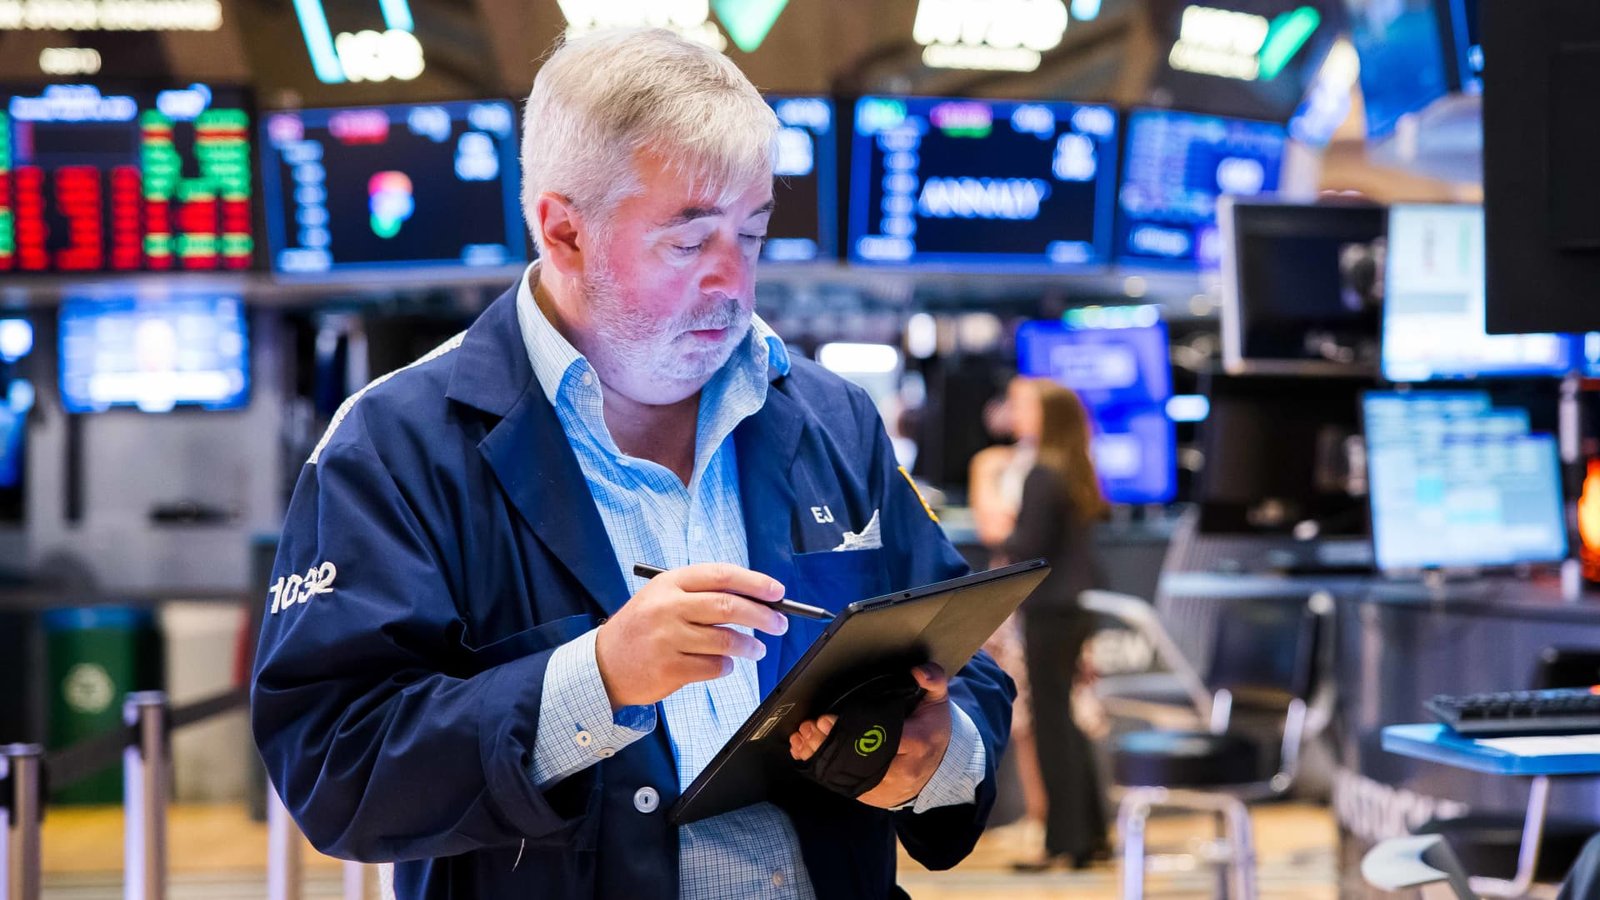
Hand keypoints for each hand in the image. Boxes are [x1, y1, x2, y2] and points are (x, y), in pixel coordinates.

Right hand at [594, 563, 788, 708]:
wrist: (604, 664)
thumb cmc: (642, 628)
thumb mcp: (663, 598)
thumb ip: (702, 594)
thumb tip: (755, 599)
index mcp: (669, 583)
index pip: (721, 575)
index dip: (754, 582)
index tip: (777, 591)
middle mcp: (667, 607)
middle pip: (728, 606)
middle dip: (762, 615)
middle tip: (779, 623)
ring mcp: (667, 639)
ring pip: (725, 640)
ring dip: (749, 646)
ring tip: (757, 650)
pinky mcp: (669, 668)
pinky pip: (714, 667)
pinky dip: (727, 666)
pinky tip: (725, 664)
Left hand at [788, 664, 951, 808]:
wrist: (939, 767)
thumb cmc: (933, 730)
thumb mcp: (937, 700)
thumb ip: (932, 679)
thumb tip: (918, 672)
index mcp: (917, 743)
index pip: (881, 738)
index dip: (850, 730)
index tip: (826, 718)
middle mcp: (901, 771)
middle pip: (858, 759)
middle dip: (829, 742)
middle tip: (809, 727)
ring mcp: (886, 788)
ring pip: (848, 775)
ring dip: (822, 756)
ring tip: (804, 738)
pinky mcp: (873, 797)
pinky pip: (845, 785)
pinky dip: (824, 769)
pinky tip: (808, 753)